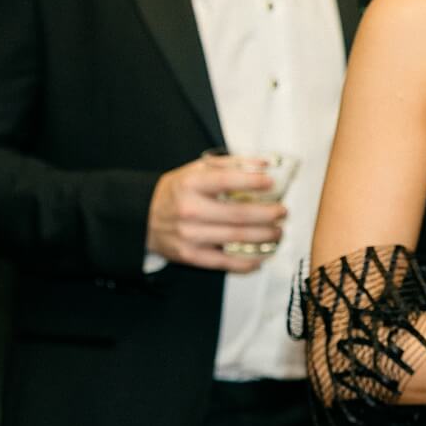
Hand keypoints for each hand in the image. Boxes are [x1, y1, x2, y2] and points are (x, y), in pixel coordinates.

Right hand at [146, 155, 285, 272]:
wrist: (144, 218)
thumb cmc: (177, 192)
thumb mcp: (196, 170)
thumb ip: (230, 164)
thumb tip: (263, 164)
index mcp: (190, 184)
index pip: (226, 181)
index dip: (252, 181)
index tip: (271, 182)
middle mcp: (189, 209)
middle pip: (238, 214)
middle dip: (267, 214)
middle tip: (282, 213)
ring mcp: (190, 235)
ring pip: (236, 238)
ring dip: (263, 236)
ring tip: (277, 232)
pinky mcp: (190, 256)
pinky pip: (224, 261)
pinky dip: (246, 262)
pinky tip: (261, 257)